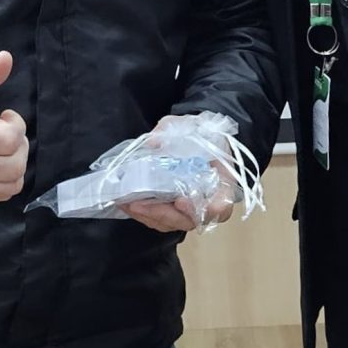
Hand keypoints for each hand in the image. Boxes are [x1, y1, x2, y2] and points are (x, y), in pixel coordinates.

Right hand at [0, 50, 27, 204]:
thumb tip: (6, 57)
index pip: (9, 139)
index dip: (16, 124)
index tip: (6, 115)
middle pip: (15, 164)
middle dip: (19, 144)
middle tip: (6, 131)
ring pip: (13, 183)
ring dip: (16, 163)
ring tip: (1, 148)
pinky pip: (3, 194)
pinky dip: (6, 178)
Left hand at [119, 117, 235, 234]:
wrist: (194, 135)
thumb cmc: (199, 131)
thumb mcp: (189, 124)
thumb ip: (173, 131)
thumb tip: (153, 142)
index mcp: (222, 182)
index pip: (220, 207)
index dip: (202, 209)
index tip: (180, 201)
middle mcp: (209, 201)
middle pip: (190, 220)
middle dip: (162, 214)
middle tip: (138, 204)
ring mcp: (190, 208)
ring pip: (172, 223)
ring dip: (148, 216)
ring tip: (126, 203)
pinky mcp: (174, 209)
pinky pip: (160, 219)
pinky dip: (143, 214)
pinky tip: (125, 203)